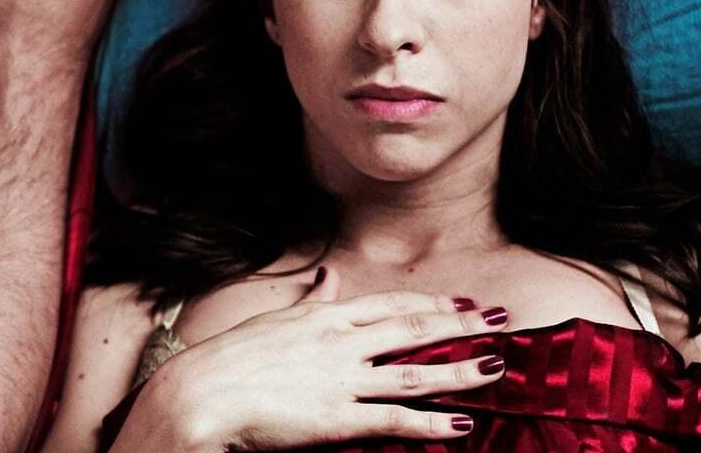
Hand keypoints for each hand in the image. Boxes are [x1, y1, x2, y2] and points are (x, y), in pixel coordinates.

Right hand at [117, 267, 508, 451]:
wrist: (200, 395)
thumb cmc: (228, 359)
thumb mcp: (273, 320)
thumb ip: (309, 301)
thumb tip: (329, 277)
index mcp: (325, 317)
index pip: (390, 305)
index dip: (431, 304)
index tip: (463, 304)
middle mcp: (340, 342)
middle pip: (412, 329)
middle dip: (460, 326)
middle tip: (500, 321)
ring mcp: (343, 380)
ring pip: (415, 373)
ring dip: (460, 370)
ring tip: (495, 367)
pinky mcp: (340, 419)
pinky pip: (396, 421)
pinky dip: (432, 422)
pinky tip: (463, 423)